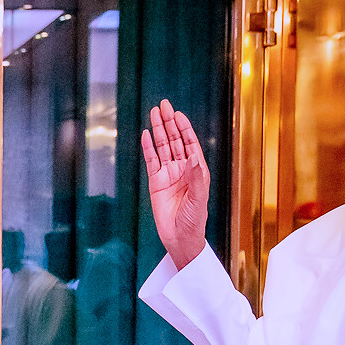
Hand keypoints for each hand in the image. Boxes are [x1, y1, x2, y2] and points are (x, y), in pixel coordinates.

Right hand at [141, 99, 210, 267]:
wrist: (180, 238)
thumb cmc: (194, 220)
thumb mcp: (199, 198)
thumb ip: (196, 176)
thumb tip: (192, 155)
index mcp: (196, 170)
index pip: (190, 143)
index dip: (184, 128)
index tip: (178, 114)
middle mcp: (182, 169)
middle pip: (175, 140)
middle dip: (169, 123)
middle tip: (164, 105)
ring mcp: (168, 175)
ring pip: (163, 147)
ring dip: (158, 130)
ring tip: (154, 113)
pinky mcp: (156, 183)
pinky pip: (151, 161)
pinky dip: (148, 148)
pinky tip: (145, 135)